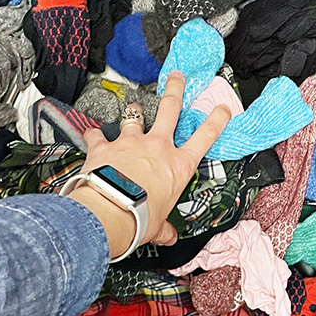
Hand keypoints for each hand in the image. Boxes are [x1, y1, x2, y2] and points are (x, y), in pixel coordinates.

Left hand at [66, 72, 230, 257]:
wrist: (111, 211)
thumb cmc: (140, 218)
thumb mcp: (158, 225)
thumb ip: (163, 228)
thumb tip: (168, 237)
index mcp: (178, 166)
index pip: (204, 138)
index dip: (216, 121)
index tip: (222, 109)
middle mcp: (157, 147)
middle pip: (171, 110)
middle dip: (176, 91)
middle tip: (177, 77)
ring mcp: (131, 142)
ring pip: (135, 116)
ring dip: (134, 110)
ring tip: (134, 105)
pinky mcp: (105, 145)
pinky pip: (98, 134)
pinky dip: (95, 134)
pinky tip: (92, 133)